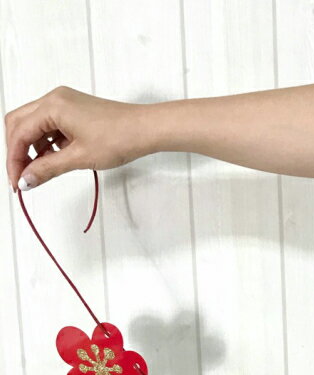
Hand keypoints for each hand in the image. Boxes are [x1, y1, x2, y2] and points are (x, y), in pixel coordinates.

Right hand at [4, 85, 153, 191]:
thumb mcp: (79, 157)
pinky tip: (52, 160)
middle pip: (19, 124)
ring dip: (32, 148)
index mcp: (52, 106)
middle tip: (23, 178)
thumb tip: (27, 180)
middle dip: (17, 152)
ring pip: (34, 126)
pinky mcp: (75, 112)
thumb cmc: (120, 137)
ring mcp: (65, 104)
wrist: (147, 130)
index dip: (14, 161)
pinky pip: (51, 126)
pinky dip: (47, 144)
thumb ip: (48, 168)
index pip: (19, 133)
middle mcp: (55, 100)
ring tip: (39, 172)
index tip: (18, 183)